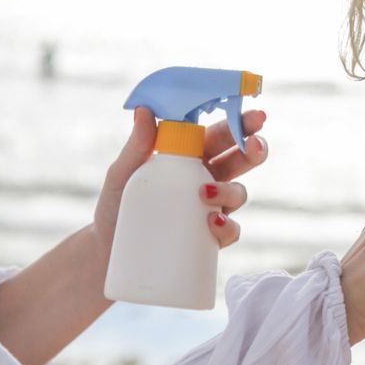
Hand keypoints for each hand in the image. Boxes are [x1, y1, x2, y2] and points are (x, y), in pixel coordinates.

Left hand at [92, 107, 268, 252]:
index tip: (257, 117)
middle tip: (255, 145)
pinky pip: (231, 231)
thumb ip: (137, 145)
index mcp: (190, 158)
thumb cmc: (116, 208)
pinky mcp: (210, 238)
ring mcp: (211, 209)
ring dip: (232, 190)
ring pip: (239, 193)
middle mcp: (207, 180)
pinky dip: (226, 226)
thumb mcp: (122, 175)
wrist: (107, 254)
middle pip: (240, 161)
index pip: (220, 136)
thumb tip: (144, 110)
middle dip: (255, 150)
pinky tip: (212, 223)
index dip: (240, 124)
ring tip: (206, 193)